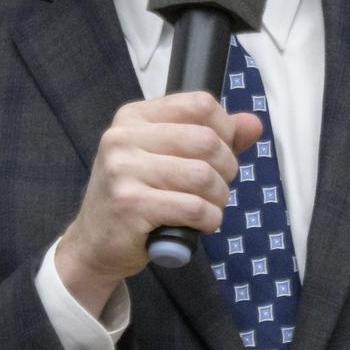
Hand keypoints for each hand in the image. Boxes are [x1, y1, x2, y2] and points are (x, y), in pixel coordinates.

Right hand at [55, 92, 262, 314]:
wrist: (95, 244)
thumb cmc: (137, 197)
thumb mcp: (168, 158)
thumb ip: (213, 138)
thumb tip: (253, 124)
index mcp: (134, 117)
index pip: (200, 104)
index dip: (226, 130)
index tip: (222, 153)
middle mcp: (123, 137)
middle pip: (207, 140)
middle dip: (226, 169)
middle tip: (217, 187)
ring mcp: (123, 170)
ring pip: (203, 175)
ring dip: (219, 197)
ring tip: (209, 207)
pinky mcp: (129, 204)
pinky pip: (193, 207)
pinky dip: (209, 219)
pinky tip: (201, 224)